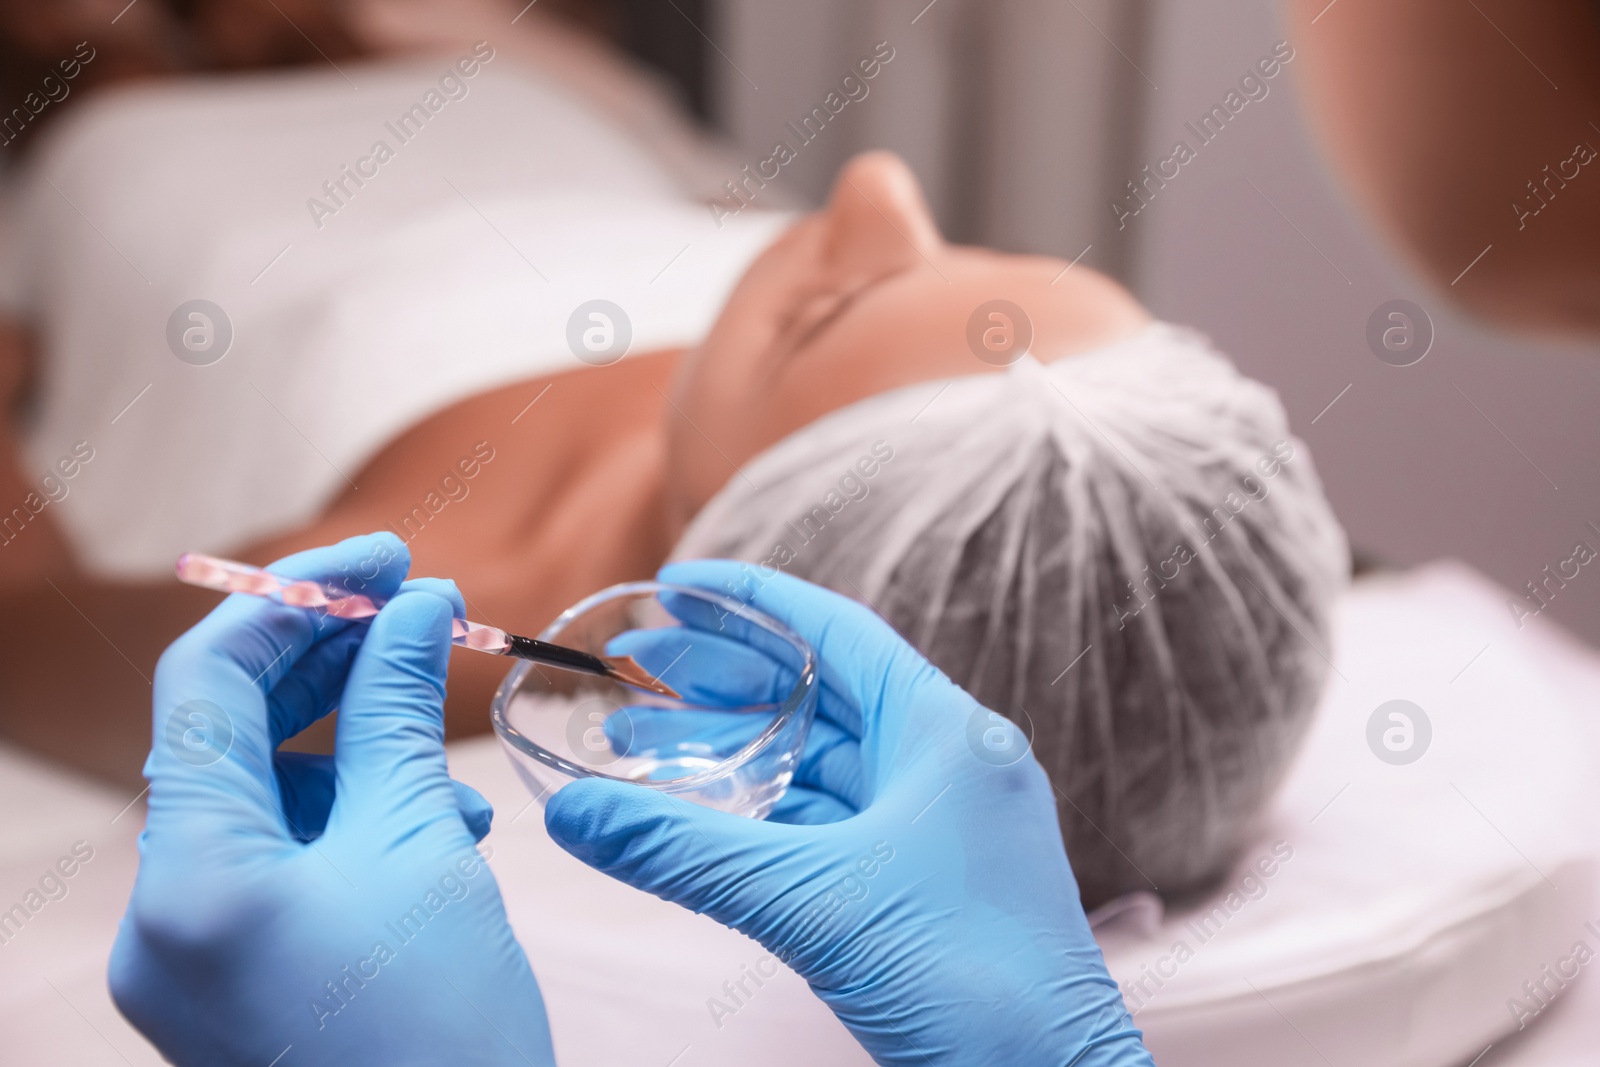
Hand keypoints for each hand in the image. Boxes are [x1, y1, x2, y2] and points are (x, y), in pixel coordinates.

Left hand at [109, 533, 553, 1066]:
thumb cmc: (442, 1035)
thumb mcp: (424, 850)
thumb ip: (401, 712)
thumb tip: (417, 605)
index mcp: (192, 876)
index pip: (208, 682)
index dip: (299, 599)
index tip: (389, 557)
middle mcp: (168, 914)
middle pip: (229, 733)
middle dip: (327, 661)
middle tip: (420, 609)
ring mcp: (196, 955)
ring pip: (263, 796)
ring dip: (353, 744)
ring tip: (446, 745)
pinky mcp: (237, 980)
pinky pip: (282, 863)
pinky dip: (353, 820)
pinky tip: (440, 827)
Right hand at [545, 561, 1151, 1066]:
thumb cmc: (972, 984)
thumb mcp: (811, 903)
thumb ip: (686, 854)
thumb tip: (571, 816)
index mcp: (947, 732)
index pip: (837, 632)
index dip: (754, 600)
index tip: (680, 583)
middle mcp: (951, 764)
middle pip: (823, 695)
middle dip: (728, 679)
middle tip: (640, 664)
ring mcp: (944, 826)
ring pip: (826, 765)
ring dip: (742, 752)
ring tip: (647, 743)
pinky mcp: (929, 884)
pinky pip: (835, 826)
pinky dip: (770, 815)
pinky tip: (708, 817)